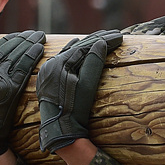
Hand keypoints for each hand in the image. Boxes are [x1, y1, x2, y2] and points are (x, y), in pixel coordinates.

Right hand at [0, 30, 45, 159]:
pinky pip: (24, 67)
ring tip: (39, 37)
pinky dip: (33, 55)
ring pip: (17, 54)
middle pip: (8, 48)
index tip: (20, 34)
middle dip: (23, 38)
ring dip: (30, 43)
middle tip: (34, 33)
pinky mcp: (10, 88)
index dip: (10, 39)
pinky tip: (40, 48)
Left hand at [37, 30, 121, 152]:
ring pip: (68, 53)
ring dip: (85, 45)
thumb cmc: (76, 110)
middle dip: (96, 40)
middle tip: (115, 33)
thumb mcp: (88, 86)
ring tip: (101, 36)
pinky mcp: (47, 78)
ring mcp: (46, 71)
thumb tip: (101, 42)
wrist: (60, 131)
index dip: (103, 40)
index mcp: (58, 65)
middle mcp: (49, 65)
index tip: (118, 36)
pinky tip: (77, 44)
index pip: (84, 47)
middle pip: (76, 48)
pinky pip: (61, 60)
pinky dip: (72, 53)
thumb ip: (93, 63)